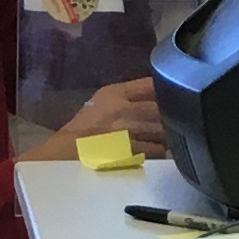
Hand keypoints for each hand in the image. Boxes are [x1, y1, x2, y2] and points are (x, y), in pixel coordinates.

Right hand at [50, 75, 164, 159]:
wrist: (68, 153)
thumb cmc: (85, 127)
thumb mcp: (103, 101)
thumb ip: (130, 95)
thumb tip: (161, 94)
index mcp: (115, 93)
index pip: (151, 84)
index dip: (165, 90)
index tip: (171, 96)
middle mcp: (123, 110)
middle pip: (162, 108)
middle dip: (169, 116)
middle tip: (170, 120)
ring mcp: (127, 132)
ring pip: (163, 130)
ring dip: (165, 135)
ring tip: (158, 136)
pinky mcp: (131, 152)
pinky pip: (157, 150)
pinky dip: (158, 151)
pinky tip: (151, 150)